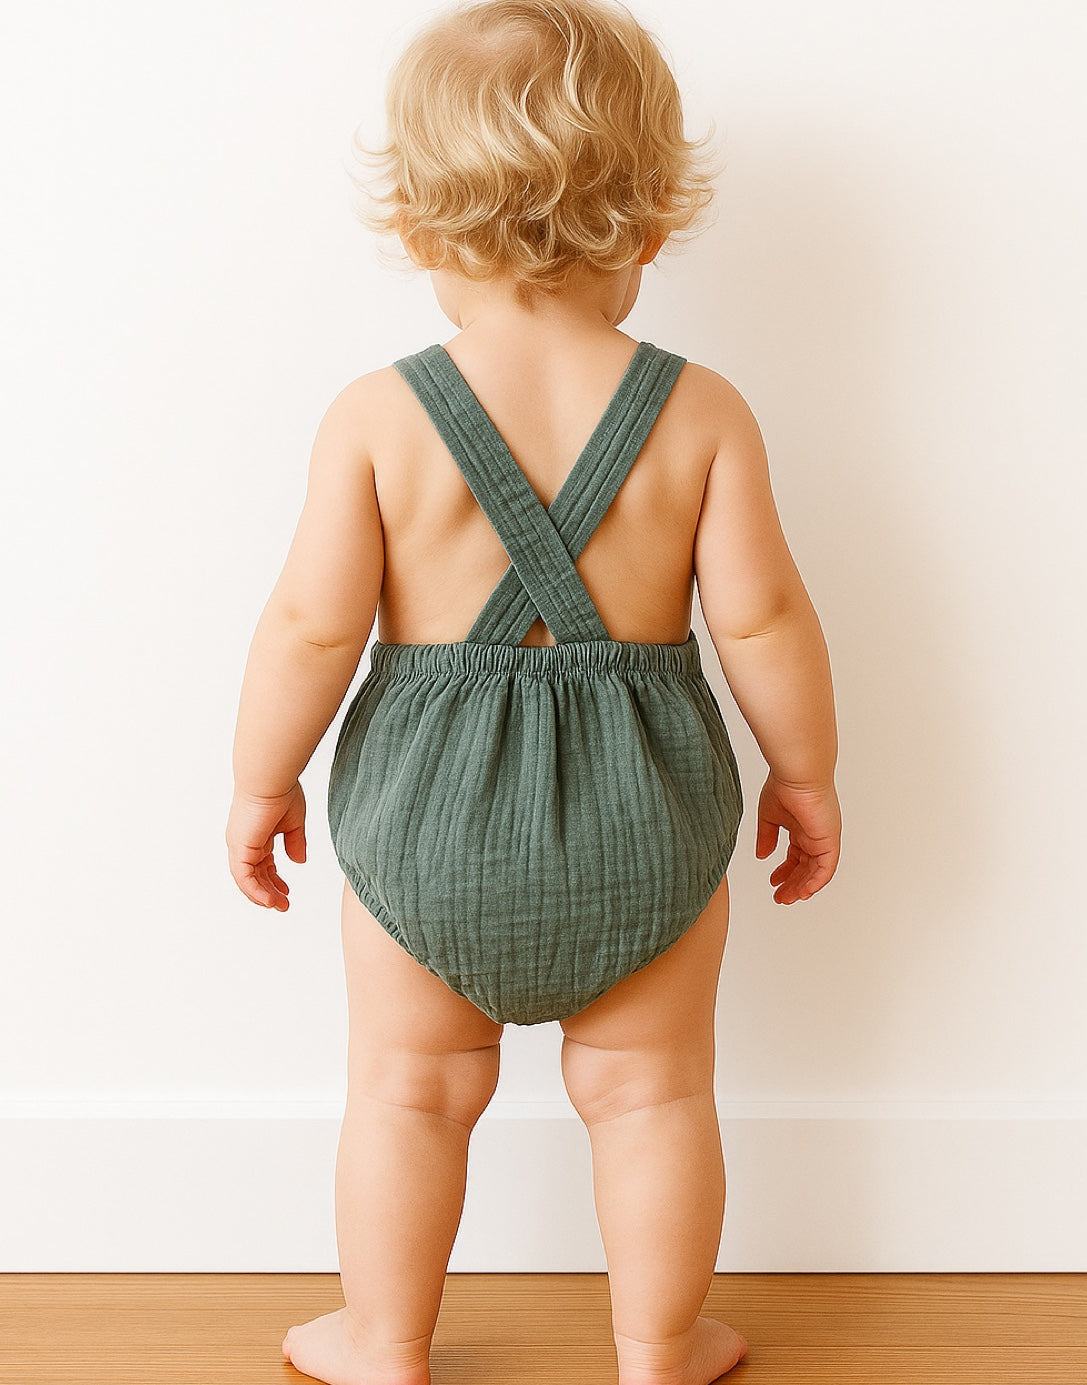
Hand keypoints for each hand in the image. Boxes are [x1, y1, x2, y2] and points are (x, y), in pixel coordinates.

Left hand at [226, 782, 307, 910]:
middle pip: (255, 875)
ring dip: (262, 896)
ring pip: (247, 880)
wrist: (270, 779)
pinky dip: (255, 892)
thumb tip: (298, 861)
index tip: (287, 890)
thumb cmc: (281, 791)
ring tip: (279, 906)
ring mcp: (239, 846)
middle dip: (269, 891)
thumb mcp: (293, 822)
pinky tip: (269, 901)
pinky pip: (244, 878)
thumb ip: (295, 842)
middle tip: (283, 905)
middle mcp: (244, 841)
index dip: (273, 879)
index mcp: (256, 834)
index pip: (262, 863)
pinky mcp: (240, 849)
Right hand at [755, 773, 840, 904]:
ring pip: (815, 872)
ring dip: (802, 887)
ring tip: (788, 898)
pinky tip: (804, 892)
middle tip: (780, 897)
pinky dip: (815, 882)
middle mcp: (814, 835)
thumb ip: (766, 837)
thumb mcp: (769, 817)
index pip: (795, 856)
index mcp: (801, 828)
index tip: (773, 881)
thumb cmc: (784, 786)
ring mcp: (823, 839)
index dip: (785, 871)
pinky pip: (826, 868)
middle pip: (805, 868)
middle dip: (792, 884)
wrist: (798, 775)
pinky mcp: (829, 841)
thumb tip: (762, 856)